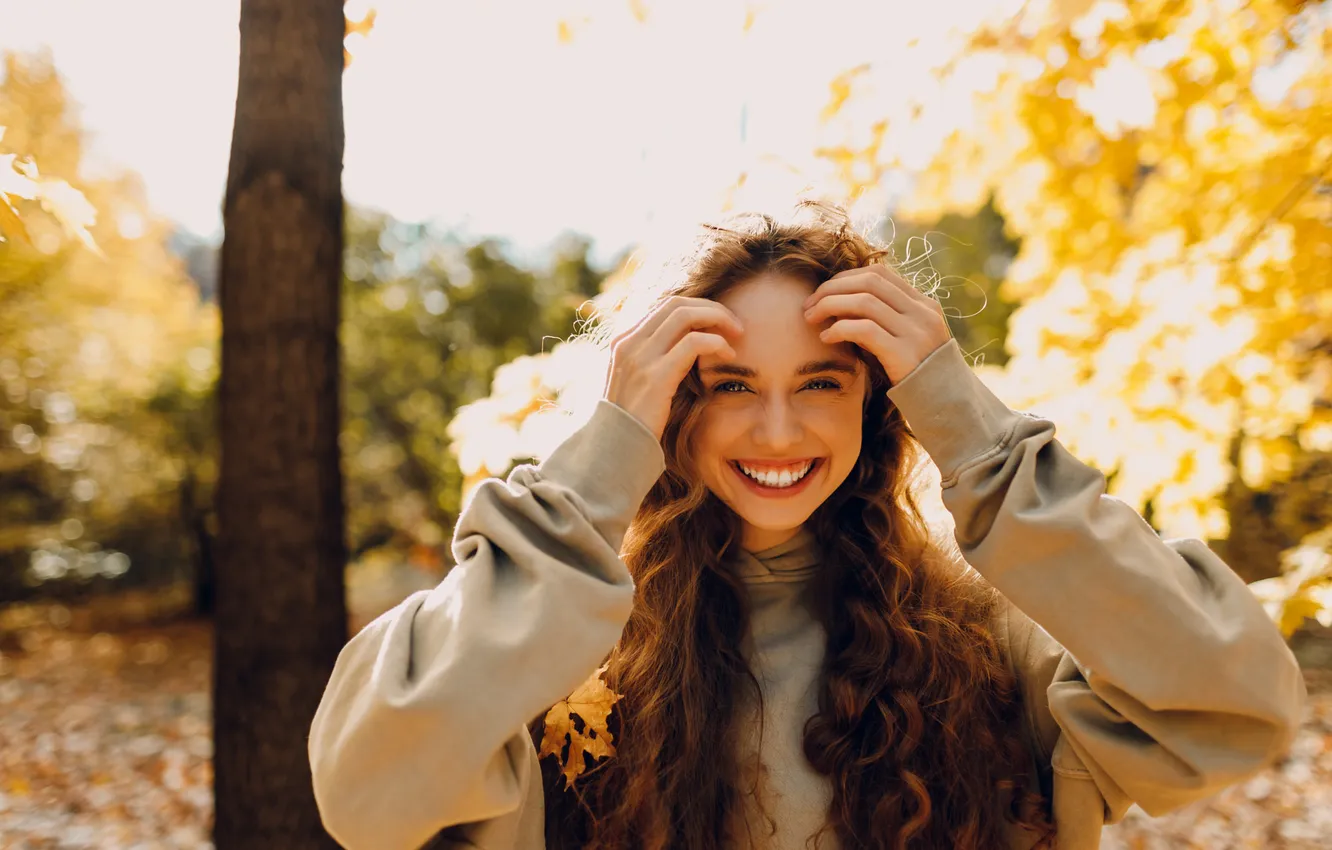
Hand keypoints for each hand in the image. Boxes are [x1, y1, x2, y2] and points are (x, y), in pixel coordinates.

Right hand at [604, 296, 743, 440]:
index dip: (696, 308)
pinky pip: (693, 343)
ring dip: (718, 318)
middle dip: (711, 308)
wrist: (614, 451)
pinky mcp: (656, 376)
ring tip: (738, 334)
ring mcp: (640, 358)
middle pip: (676, 303)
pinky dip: (717, 343)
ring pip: (685, 314)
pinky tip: (729, 356)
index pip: (663, 306)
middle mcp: (628, 343)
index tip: (718, 322)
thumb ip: (652, 362)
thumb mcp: (635, 384)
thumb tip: (683, 348)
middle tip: (735, 324)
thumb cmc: (632, 422)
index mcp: (623, 341)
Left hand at [802, 264, 950, 384]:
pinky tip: (826, 337)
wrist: (946, 406)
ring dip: (830, 305)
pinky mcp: (904, 354)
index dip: (845, 278)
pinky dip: (840, 329)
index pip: (879, 274)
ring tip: (811, 318)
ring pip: (864, 302)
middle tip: (809, 304)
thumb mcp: (907, 340)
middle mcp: (922, 313)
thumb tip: (840, 305)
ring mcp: (915, 332)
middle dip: (832, 288)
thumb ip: (886, 321)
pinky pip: (865, 330)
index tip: (823, 291)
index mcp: (924, 305)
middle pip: (869, 282)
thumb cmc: (917, 375)